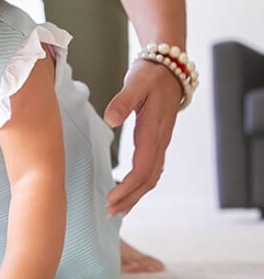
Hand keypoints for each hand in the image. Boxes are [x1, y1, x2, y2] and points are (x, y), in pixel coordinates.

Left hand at [103, 60, 180, 215]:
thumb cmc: (151, 75)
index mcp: (153, 132)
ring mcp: (160, 141)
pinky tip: (130, 190)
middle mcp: (159, 140)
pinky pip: (152, 168)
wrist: (169, 67)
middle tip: (110, 212)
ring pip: (152, 176)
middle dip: (131, 198)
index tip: (112, 199)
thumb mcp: (135, 84)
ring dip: (136, 194)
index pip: (142, 168)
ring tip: (118, 208)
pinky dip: (141, 183)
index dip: (128, 187)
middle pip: (148, 179)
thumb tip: (110, 119)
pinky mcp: (157, 139)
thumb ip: (123, 101)